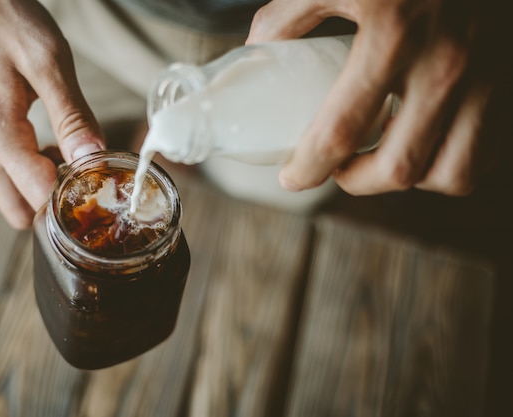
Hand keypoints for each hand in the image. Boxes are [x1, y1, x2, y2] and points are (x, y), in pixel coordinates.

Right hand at [0, 0, 104, 227]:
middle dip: (54, 206)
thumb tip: (94, 159)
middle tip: (86, 181)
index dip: (73, 200)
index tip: (100, 185)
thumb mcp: (49, 62)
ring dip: (41, 189)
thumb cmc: (6, 19)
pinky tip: (51, 147)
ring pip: (9, 195)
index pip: (39, 199)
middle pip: (19, 211)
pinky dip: (28, 172)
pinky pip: (2, 173)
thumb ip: (72, 116)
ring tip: (72, 159)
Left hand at [247, 0, 509, 195]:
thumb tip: (259, 50)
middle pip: (398, 167)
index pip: (340, 130)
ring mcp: (488, 76)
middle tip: (336, 171)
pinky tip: (427, 140)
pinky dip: (453, 161)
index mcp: (392, 36)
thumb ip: (290, 12)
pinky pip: (488, 151)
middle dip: (356, 182)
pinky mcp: (509, 82)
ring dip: (409, 179)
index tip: (291, 178)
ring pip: (451, 172)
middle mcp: (447, 64)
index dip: (308, 168)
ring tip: (383, 159)